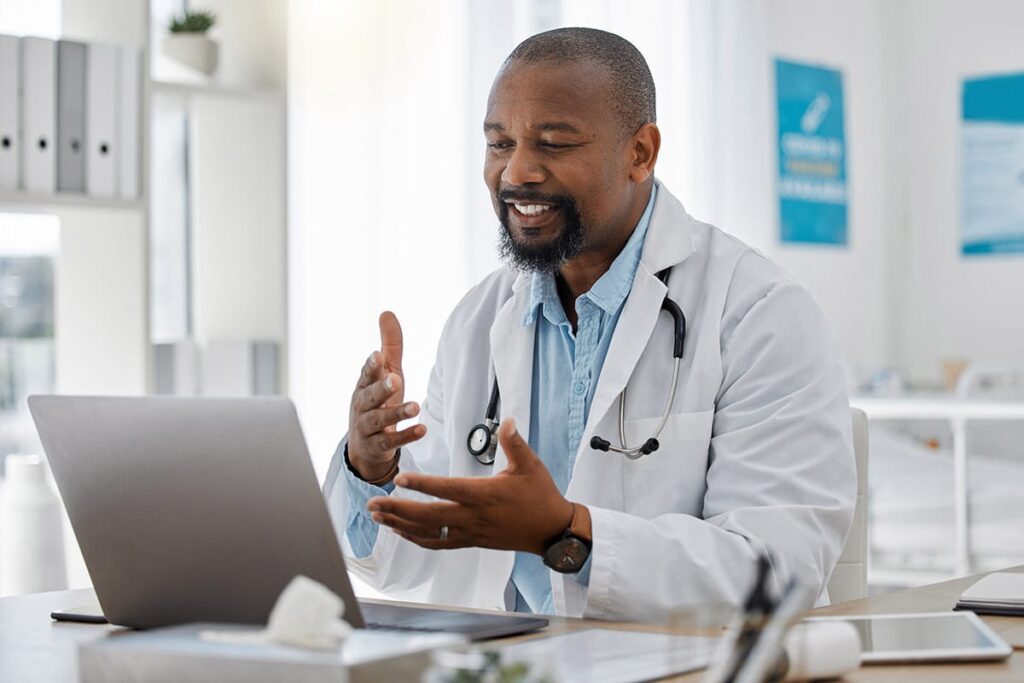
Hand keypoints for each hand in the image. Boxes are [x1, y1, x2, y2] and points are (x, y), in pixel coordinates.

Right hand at [348, 311, 425, 481]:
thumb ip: (389, 346)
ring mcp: (367, 428)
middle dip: (381, 388)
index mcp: (364, 386)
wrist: (365, 447)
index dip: (371, 366)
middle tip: (396, 380)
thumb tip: (387, 313)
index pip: (366, 374)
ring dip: (397, 413)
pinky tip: (421, 429)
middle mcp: (362, 406)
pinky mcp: (377, 446)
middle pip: (370, 396)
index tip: (377, 356)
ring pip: (379, 420)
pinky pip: (390, 442)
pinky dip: (406, 436)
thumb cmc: (377, 402)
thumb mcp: (386, 373)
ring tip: (416, 407)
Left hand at [366, 418, 573, 554]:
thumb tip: (508, 421)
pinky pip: (439, 543)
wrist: (551, 531)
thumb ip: (515, 442)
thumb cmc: (541, 496)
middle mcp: (474, 517)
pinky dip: (417, 538)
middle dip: (397, 510)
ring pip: (429, 533)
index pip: (447, 489)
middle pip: (428, 516)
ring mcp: (471, 532)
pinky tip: (402, 532)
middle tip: (373, 504)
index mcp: (485, 495)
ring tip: (378, 517)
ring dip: (400, 525)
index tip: (399, 479)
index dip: (422, 484)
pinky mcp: (472, 541)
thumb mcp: (531, 465)